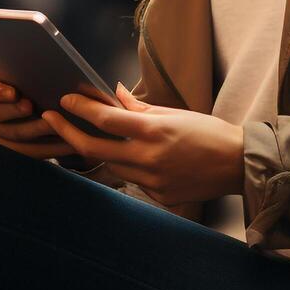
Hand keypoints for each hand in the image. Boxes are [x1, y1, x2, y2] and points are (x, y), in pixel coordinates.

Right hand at [0, 66, 77, 159]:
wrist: (59, 105)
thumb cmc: (40, 79)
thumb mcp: (32, 70)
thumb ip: (19, 66)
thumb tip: (3, 66)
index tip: (12, 90)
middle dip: (12, 110)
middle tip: (31, 105)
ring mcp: (0, 131)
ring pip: (10, 134)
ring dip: (34, 128)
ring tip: (56, 123)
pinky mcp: (17, 150)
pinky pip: (28, 152)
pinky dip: (50, 147)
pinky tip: (68, 140)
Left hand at [40, 83, 244, 205]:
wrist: (239, 164)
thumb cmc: (209, 133)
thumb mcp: (174, 113)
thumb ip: (139, 107)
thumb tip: (112, 94)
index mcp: (153, 131)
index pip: (104, 119)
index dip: (79, 109)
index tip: (64, 101)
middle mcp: (149, 157)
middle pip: (93, 149)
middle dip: (67, 132)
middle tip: (50, 119)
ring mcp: (152, 180)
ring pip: (111, 165)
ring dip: (101, 151)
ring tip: (95, 136)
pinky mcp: (159, 195)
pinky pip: (133, 179)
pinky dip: (130, 166)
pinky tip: (140, 158)